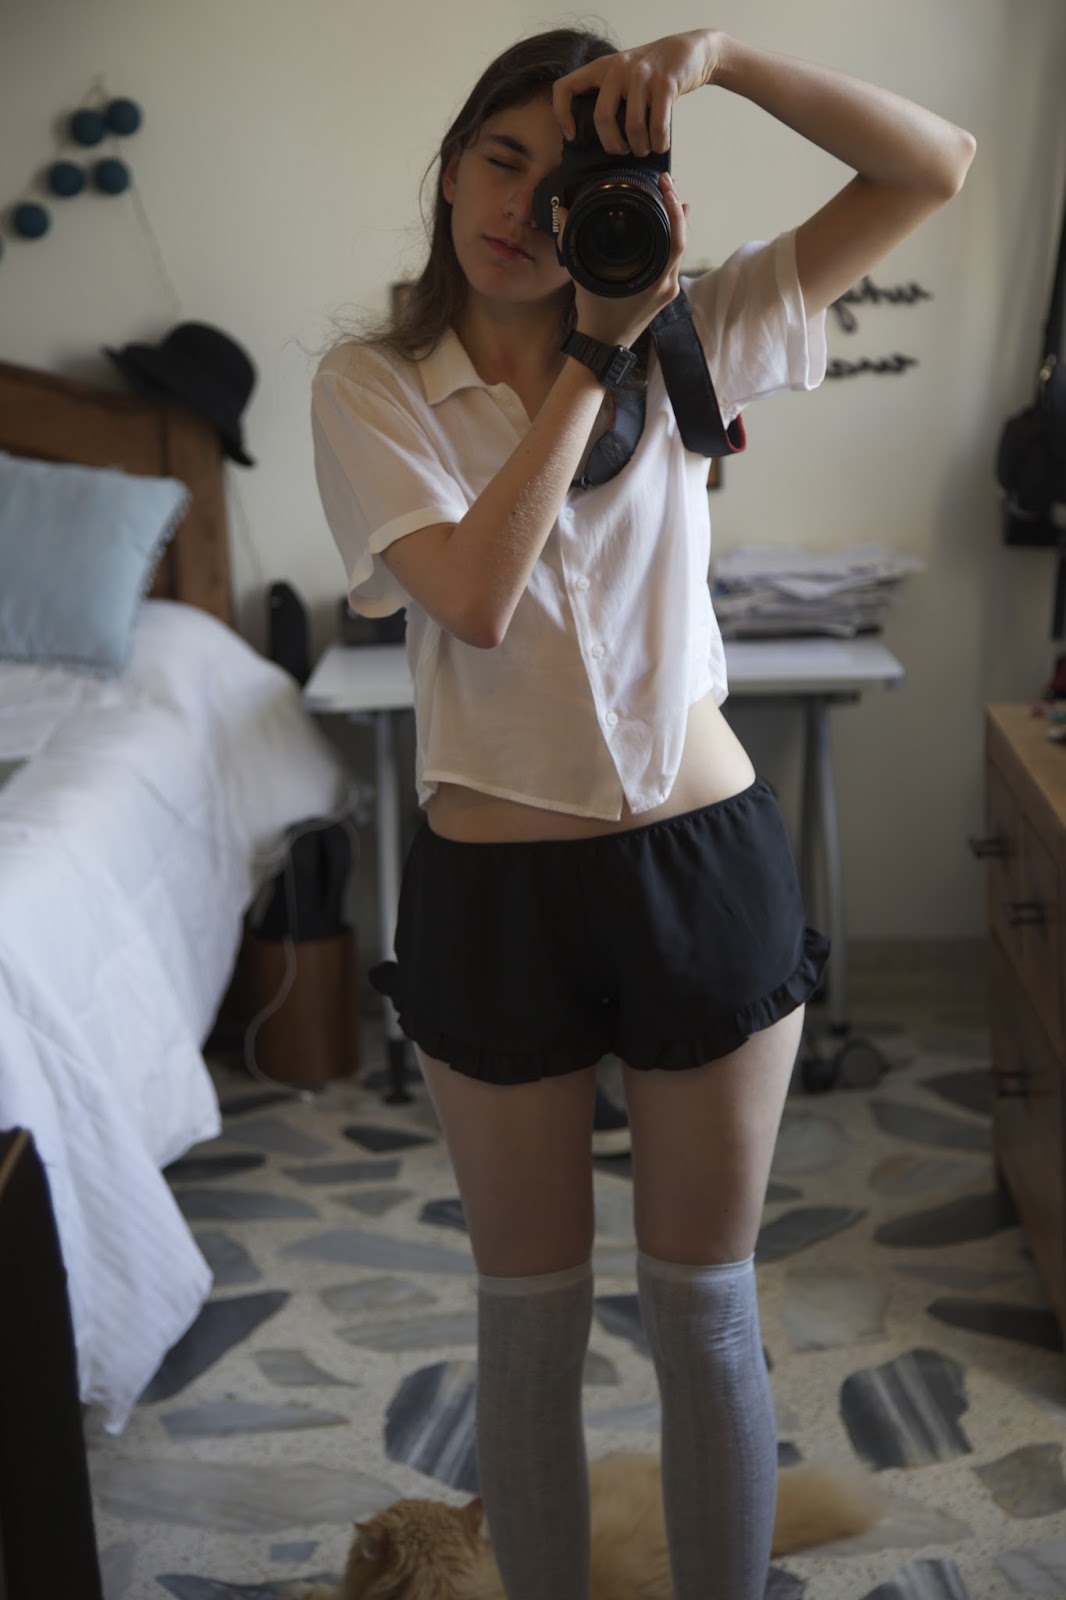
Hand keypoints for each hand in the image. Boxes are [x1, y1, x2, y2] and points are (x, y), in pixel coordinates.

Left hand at [553, 31, 722, 157]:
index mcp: (602, 68)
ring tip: (644, 149)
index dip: (562, 114)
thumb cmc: (652, 74)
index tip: (572, 135)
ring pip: (632, 126)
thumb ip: (609, 97)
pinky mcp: (665, 83)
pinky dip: (659, 143)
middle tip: (623, 151)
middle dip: (613, 145)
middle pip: (602, 118)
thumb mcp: (624, 77)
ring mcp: (642, 74)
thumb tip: (596, 140)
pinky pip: (657, 125)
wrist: (689, 51)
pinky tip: (660, 145)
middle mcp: (618, 68)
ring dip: (640, 147)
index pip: (565, 87)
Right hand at [562, 171, 689, 348]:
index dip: (674, 209)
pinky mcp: (664, 293)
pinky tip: (665, 225)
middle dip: (677, 209)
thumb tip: (564, 212)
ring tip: (669, 197)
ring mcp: (668, 290)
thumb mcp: (582, 276)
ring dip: (676, 223)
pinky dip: (671, 239)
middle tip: (667, 184)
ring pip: (680, 249)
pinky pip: (673, 259)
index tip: (666, 187)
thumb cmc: (595, 315)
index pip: (677, 238)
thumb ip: (572, 241)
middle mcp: (667, 285)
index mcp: (655, 280)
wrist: (602, 347)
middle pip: (683, 239)